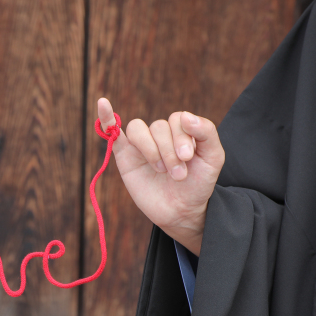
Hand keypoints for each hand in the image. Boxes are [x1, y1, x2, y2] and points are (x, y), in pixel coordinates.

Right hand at [97, 98, 224, 254]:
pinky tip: (102, 103)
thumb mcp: (213, 158)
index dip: (181, 137)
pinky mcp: (124, 155)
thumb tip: (185, 115)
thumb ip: (207, 132)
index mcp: (181, 130)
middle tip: (178, 175)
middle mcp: (161, 134)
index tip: (188, 158)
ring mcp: (141, 144)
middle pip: (158, 127)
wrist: (181, 211)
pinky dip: (106, 117)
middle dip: (169, 152)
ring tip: (160, 171)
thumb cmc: (197, 184)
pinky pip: (111, 130)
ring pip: (138, 129)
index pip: (177, 119)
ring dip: (150, 149)